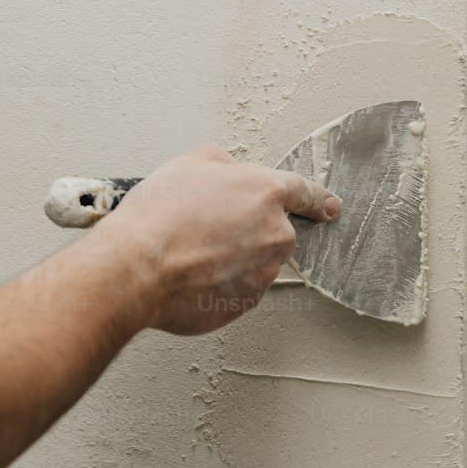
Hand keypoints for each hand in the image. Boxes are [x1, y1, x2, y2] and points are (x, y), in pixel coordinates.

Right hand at [101, 144, 340, 334]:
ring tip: (190, 251)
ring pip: (254, 262)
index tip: (329, 207)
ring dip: (230, 258)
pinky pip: (236, 289)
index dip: (317, 199)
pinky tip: (188, 273)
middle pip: (273, 230)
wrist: (137, 267)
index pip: (304, 192)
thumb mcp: (188, 164)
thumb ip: (222, 163)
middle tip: (206, 229)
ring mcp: (262, 274)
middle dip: (248, 230)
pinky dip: (217, 283)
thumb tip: (229, 170)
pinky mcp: (244, 304)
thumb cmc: (159, 216)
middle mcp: (274, 235)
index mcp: (266, 193)